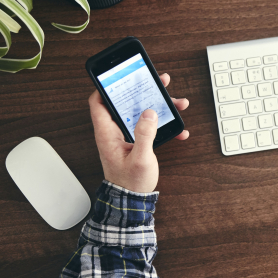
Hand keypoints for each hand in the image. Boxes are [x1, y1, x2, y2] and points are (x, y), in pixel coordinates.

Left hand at [88, 73, 189, 192]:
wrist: (132, 201)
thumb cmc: (130, 183)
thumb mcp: (140, 158)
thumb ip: (144, 134)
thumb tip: (149, 112)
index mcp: (108, 134)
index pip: (99, 102)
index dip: (108, 86)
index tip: (123, 76)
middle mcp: (115, 132)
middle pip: (125, 103)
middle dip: (143, 91)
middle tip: (159, 82)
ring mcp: (126, 137)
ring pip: (141, 113)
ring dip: (159, 107)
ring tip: (177, 103)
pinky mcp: (136, 142)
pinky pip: (149, 128)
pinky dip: (164, 126)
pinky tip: (179, 130)